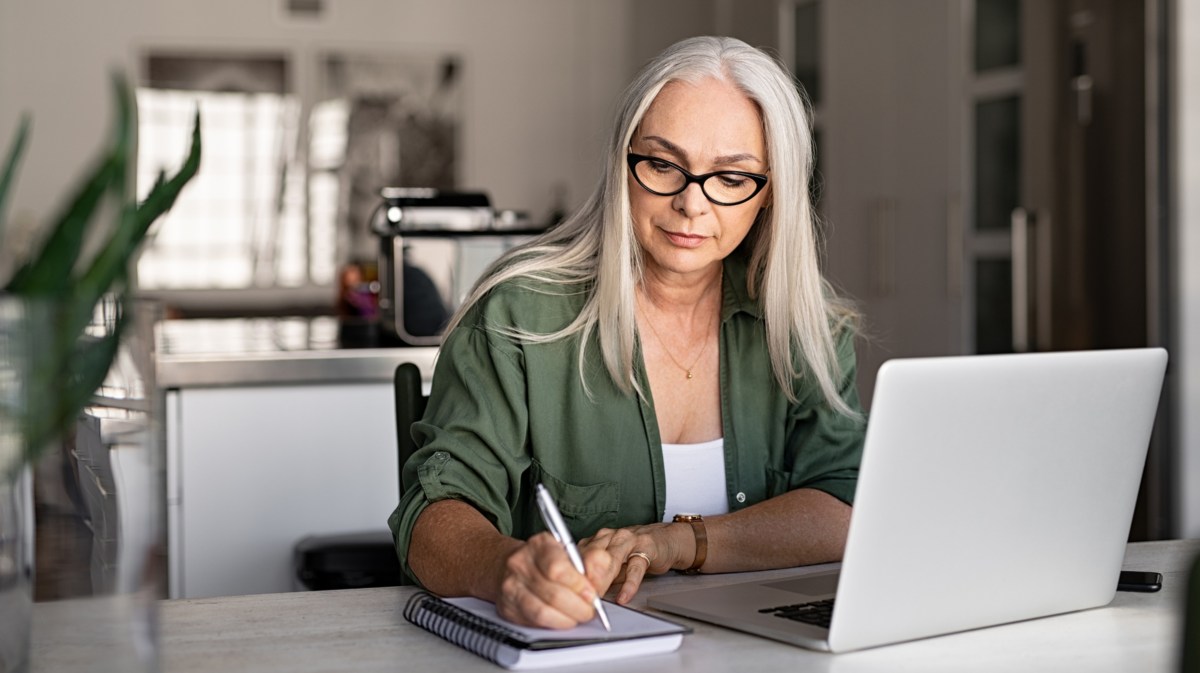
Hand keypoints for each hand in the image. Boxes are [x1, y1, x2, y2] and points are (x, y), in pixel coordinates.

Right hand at [492, 531, 617, 628]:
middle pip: (553, 594)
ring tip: (578, 615)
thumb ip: (592, 561)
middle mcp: (520, 563)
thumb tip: (600, 577)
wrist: (512, 564)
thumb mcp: (571, 551)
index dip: (579, 585)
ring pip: (543, 612)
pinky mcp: (508, 607)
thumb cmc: (546, 559)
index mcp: (539, 544)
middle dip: (578, 607)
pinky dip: (554, 624)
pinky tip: (563, 618)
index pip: (557, 568)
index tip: (592, 593)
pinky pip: (534, 622)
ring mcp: (511, 586)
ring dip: (568, 619)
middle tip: (589, 610)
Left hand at [580, 522, 692, 603]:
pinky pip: (635, 568)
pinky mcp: (646, 548)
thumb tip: (579, 595)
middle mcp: (610, 536)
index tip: (567, 593)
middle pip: (591, 556)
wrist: (664, 540)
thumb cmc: (634, 553)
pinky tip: (624, 596)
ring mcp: (628, 540)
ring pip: (611, 559)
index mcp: (597, 539)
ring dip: (602, 580)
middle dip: (584, 579)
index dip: (572, 575)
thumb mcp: (611, 564)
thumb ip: (597, 576)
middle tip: (580, 598)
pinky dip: (629, 584)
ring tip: (598, 597)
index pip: (579, 556)